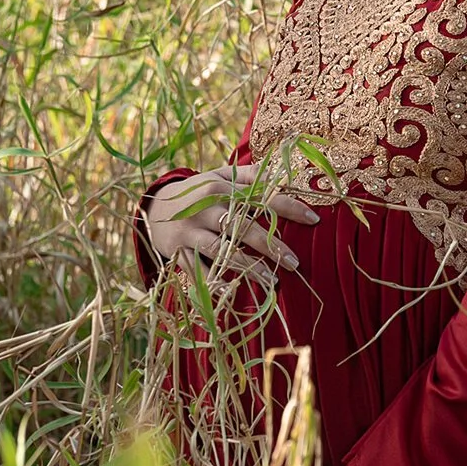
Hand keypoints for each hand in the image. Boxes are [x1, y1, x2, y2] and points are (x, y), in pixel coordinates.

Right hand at [144, 164, 318, 287]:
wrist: (152, 205)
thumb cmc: (198, 191)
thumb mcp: (220, 175)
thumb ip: (250, 175)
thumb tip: (284, 173)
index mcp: (221, 187)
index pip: (261, 196)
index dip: (289, 207)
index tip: (314, 219)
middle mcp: (205, 208)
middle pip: (243, 227)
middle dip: (271, 245)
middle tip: (295, 262)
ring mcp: (189, 231)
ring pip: (221, 251)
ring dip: (248, 267)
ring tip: (272, 280)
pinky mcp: (176, 250)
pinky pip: (196, 269)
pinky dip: (213, 281)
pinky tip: (232, 291)